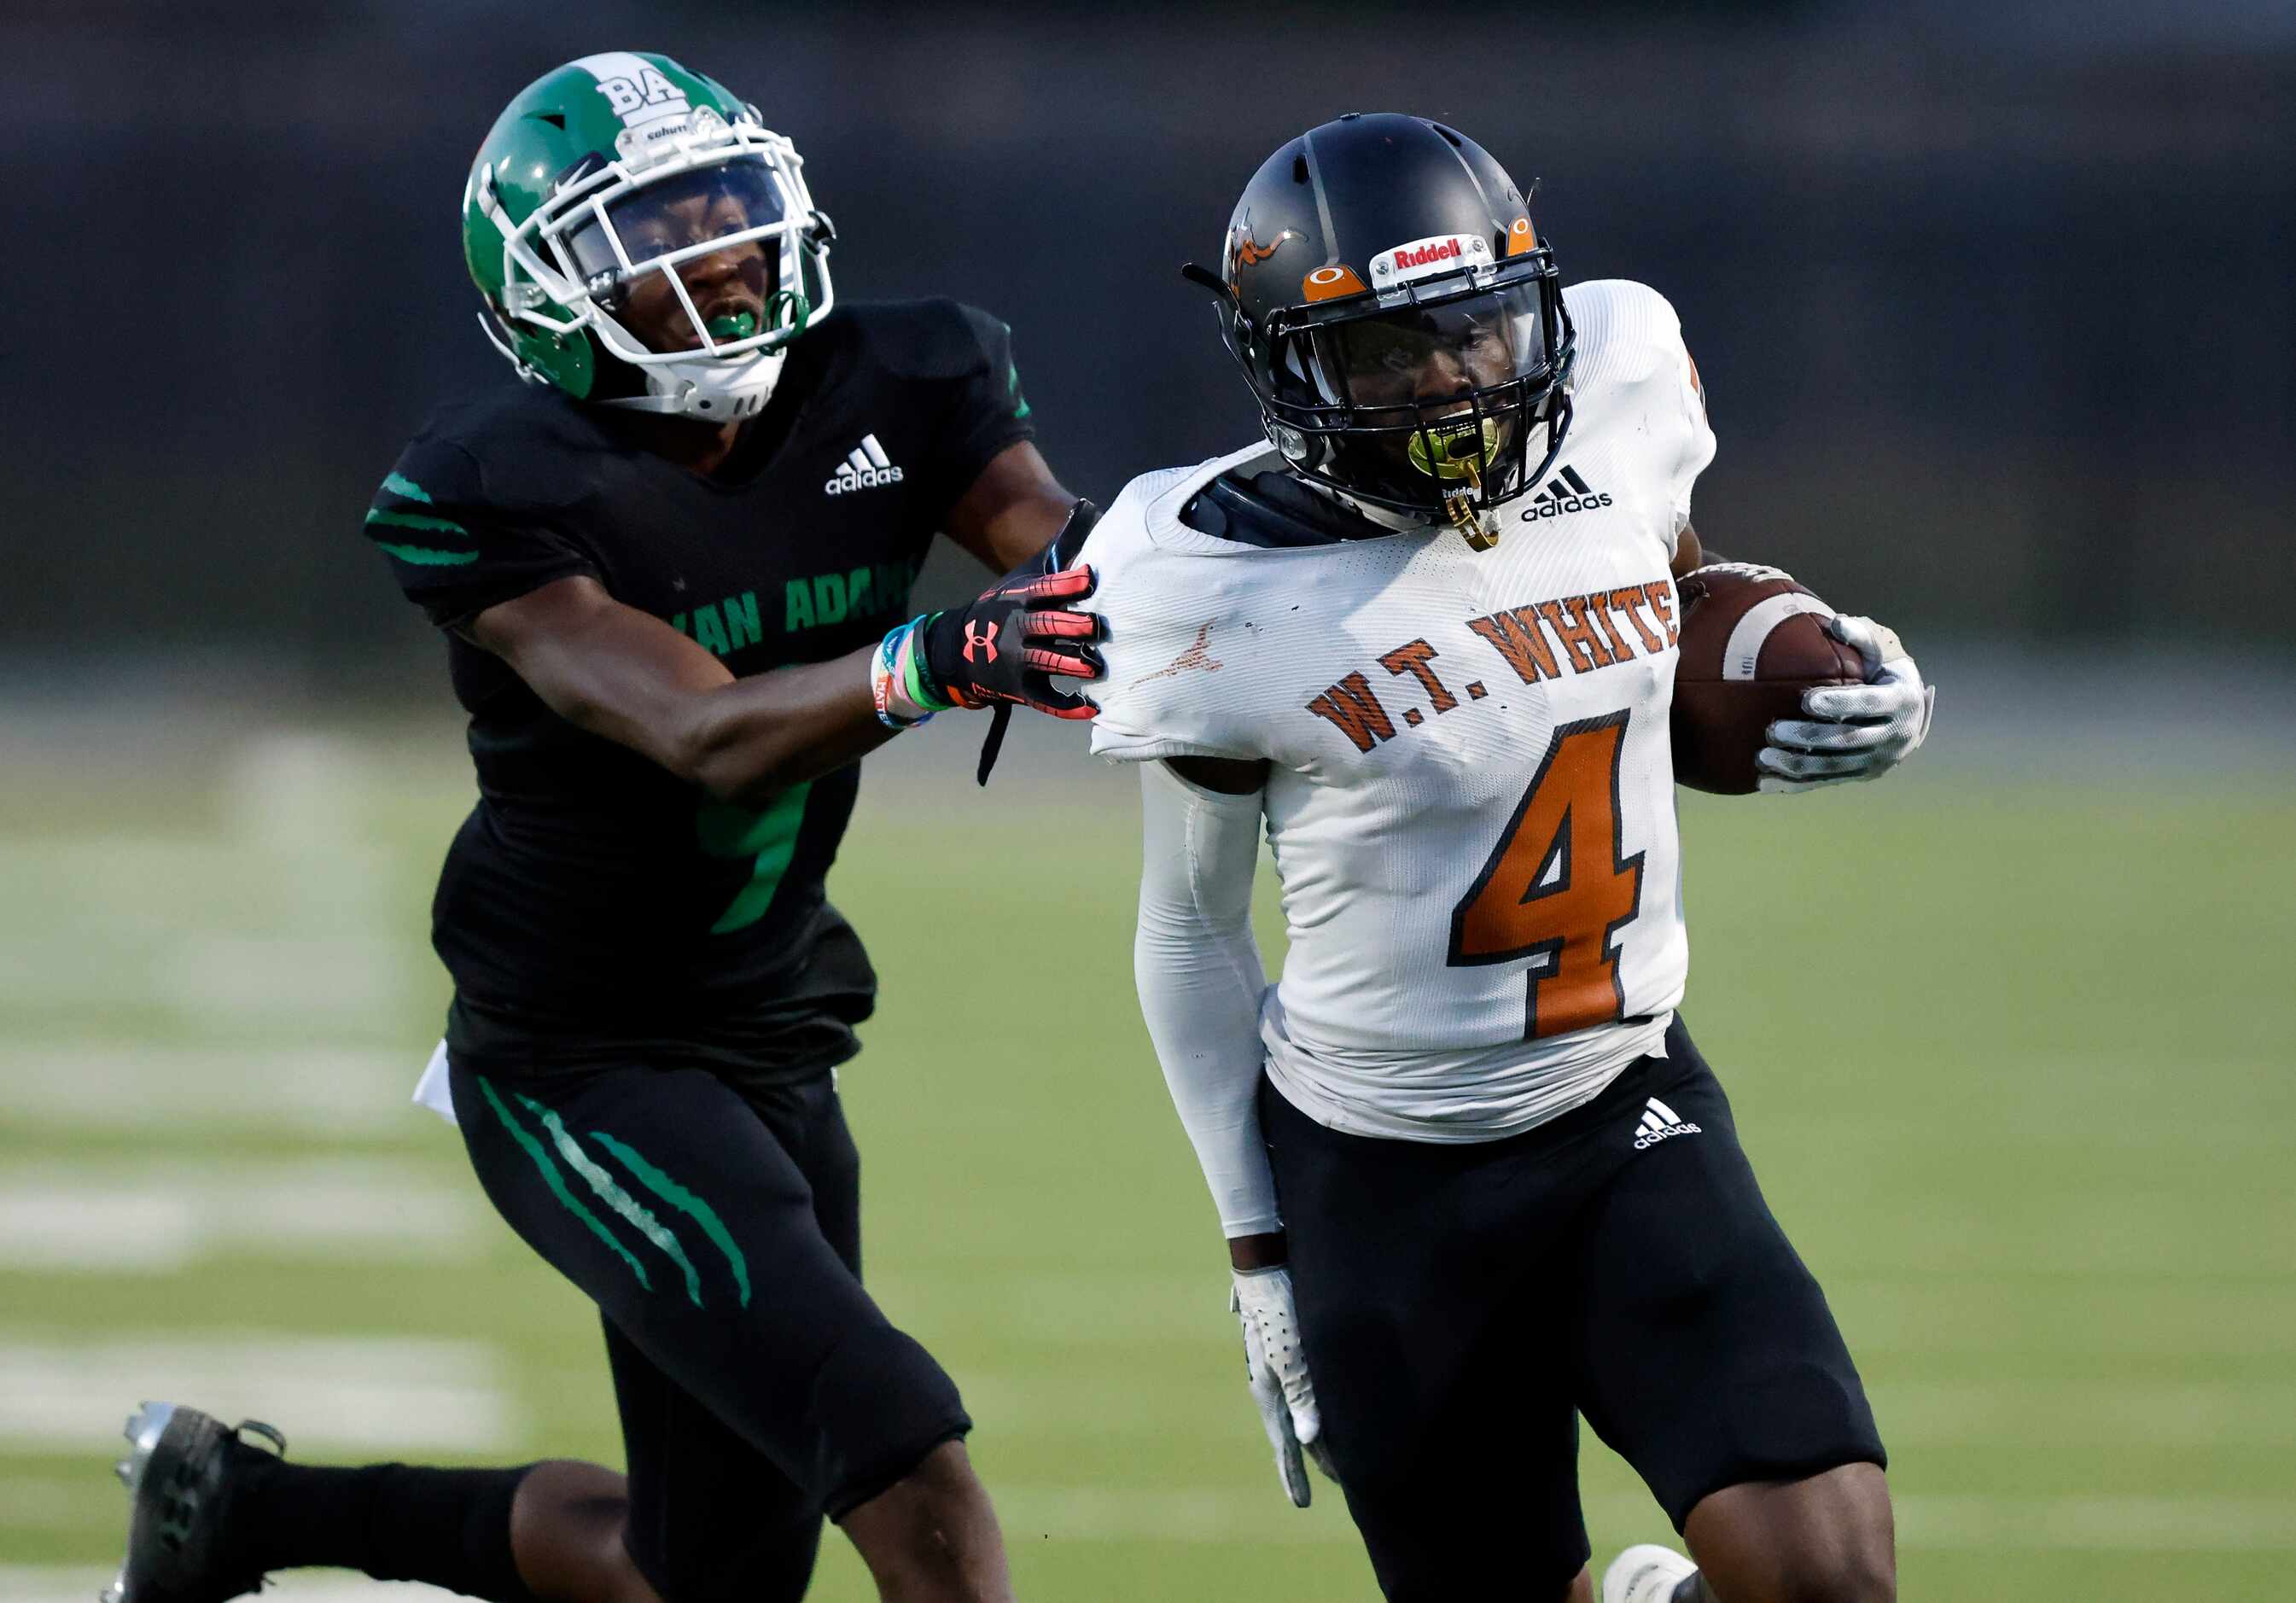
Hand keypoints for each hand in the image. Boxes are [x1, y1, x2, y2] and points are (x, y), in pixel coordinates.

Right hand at [919, 565, 1104, 719]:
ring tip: (1094, 667)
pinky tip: (1090, 708)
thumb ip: (1057, 552)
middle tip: (1095, 626)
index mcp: (1019, 599)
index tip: (1088, 578)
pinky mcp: (1022, 688)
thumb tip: (1088, 509)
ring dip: (1070, 664)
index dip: (1065, 584)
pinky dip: (1067, 707)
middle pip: (1046, 626)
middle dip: (1071, 626)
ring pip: (1047, 662)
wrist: (959, 650)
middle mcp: (1017, 629)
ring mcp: (1017, 661)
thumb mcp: (1021, 580)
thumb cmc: (1004, 609)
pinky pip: (1045, 701)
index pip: (1043, 589)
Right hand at [1230, 1265, 1336, 1506]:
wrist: (1262, 1260)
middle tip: (1326, 1483)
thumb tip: (1309, 1440)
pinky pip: (1299, 1385)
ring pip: (1296, 1407)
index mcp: (1268, 1389)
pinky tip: (1319, 1403)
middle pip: (1291, 1428)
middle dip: (1306, 1458)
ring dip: (1311, 1431)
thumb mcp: (1290, 1352)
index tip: (1300, 1504)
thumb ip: (1301, 1394)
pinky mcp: (1285, 1346)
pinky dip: (1311, 1404)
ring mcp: (1275, 1363)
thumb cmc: (1277, 1305)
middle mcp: (1269, 1381)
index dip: (1293, 1474)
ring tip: (1325, 1450)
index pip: (1284, 1443)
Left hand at [1757, 614, 1934, 792]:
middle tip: (1773, 729)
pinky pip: (1825, 782)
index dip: (1838, 703)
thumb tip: (1836, 622)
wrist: (1908, 710)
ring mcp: (1878, 761)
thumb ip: (1861, 635)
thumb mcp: (1881, 650)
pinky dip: (1795, 785)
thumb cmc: (1884, 670)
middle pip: (1848, 740)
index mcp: (1902, 701)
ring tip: (1762, 757)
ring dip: (1796, 765)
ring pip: (1834, 766)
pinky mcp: (1862, 775)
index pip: (1869, 704)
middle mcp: (1896, 736)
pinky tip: (1765, 783)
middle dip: (1808, 737)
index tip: (1805, 700)